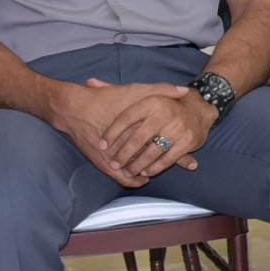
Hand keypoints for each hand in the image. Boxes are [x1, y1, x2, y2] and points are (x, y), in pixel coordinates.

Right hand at [49, 78, 207, 182]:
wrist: (74, 109)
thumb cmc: (106, 99)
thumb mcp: (135, 91)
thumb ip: (161, 90)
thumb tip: (185, 92)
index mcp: (139, 130)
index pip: (165, 146)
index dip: (182, 154)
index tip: (195, 160)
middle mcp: (128, 147)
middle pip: (156, 160)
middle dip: (173, 163)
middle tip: (190, 164)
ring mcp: (115, 158)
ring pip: (139, 172)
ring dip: (152, 171)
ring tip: (166, 169)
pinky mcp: (103, 164)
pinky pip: (123, 178)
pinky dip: (134, 180)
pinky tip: (141, 178)